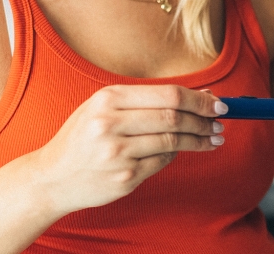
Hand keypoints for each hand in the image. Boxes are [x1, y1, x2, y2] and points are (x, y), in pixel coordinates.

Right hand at [30, 85, 226, 212]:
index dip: (198, 99)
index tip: (218, 103)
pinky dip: (175, 155)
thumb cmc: (82, 137)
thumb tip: (195, 97)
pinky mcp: (124, 178)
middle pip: (173, 118)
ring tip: (213, 138)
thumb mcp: (102, 108)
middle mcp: (111, 124)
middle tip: (220, 122)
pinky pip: (161, 162)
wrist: (52, 176)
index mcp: (107, 98)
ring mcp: (117, 153)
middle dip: (203, 120)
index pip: (167, 94)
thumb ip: (144, 101)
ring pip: (172, 142)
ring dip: (199, 140)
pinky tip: (181, 151)